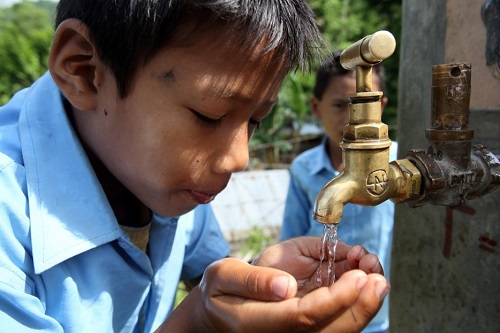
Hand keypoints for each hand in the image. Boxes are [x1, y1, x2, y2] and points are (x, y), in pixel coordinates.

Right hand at [158, 237, 389, 332]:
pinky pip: (334, 326)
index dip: (336, 299)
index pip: (304, 316)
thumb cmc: (220, 292)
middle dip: (361, 307)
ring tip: (376, 276)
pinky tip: (362, 282)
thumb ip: (252, 279)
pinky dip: (354, 306)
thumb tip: (286, 286)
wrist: (217, 314)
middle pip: (330, 331)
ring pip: (337, 331)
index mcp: (258, 322)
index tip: (358, 276)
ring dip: (362, 307)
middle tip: (379, 278)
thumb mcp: (223, 275)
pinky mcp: (304, 332)